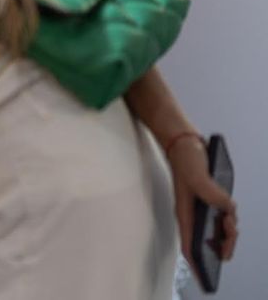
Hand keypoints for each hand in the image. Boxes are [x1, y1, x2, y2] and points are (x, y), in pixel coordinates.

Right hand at [167, 135, 237, 264]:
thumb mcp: (198, 176)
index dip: (196, 261)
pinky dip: (228, 221)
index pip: (190, 243)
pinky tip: (229, 217)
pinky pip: (220, 217)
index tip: (204, 274)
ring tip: (231, 225)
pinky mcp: (208, 198)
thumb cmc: (186, 159)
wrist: (185, 141)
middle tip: (228, 248)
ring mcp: (200, 206)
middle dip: (220, 247)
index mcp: (186, 212)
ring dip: (227, 233)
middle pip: (206, 241)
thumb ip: (213, 195)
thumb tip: (228, 209)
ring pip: (215, 230)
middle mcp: (193, 212)